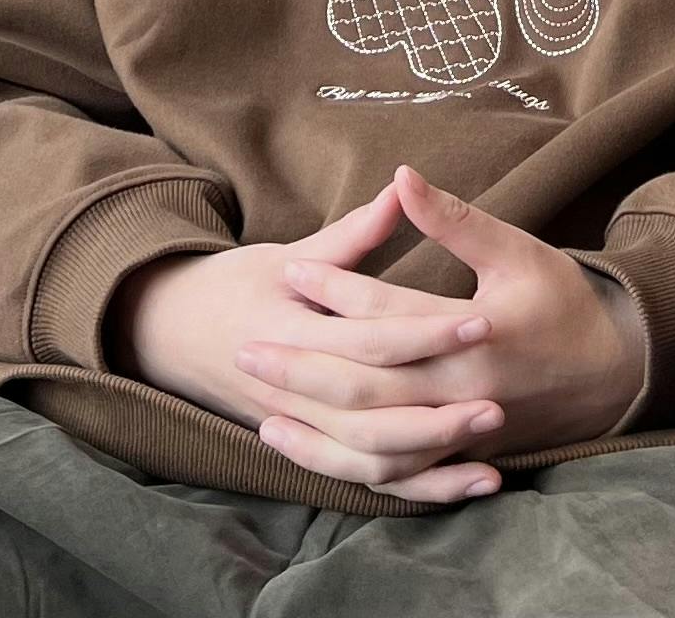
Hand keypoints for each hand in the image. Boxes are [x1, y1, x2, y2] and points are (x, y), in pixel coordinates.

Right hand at [119, 179, 509, 502]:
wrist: (175, 335)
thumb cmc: (238, 285)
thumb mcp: (288, 254)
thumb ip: (352, 235)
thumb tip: (405, 185)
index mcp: (290, 333)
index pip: (370, 338)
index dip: (427, 331)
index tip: (482, 321)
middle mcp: (295, 394)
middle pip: (375, 411)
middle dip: (438, 407)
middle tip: (499, 394)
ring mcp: (304, 428)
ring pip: (373, 458)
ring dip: (433, 454)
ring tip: (490, 438)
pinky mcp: (315, 449)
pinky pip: (372, 480)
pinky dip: (422, 489)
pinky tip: (472, 481)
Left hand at [237, 163, 650, 491]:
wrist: (615, 372)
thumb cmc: (563, 301)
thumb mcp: (515, 249)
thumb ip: (455, 219)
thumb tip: (402, 174)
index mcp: (475, 337)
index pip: (388, 315)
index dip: (336, 290)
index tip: (289, 271)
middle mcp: (462, 392)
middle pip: (367, 387)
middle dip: (303, 367)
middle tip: (248, 348)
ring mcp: (459, 431)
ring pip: (374, 442)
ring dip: (317, 425)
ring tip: (262, 408)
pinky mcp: (459, 454)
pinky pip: (394, 472)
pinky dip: (347, 465)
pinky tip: (311, 449)